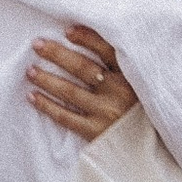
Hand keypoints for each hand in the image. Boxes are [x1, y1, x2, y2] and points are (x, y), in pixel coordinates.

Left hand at [27, 25, 137, 142]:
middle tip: (37, 44)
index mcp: (131, 77)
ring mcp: (106, 113)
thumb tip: (92, 42)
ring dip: (47, 79)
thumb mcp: (142, 86)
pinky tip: (32, 96)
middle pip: (83, 67)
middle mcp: (118, 92)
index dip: (87, 38)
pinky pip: (65, 117)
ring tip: (30, 70)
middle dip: (57, 54)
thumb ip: (124, 68)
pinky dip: (47, 106)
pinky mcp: (95, 132)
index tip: (68, 31)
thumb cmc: (144, 113)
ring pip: (70, 91)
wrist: (150, 150)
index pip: (107, 51)